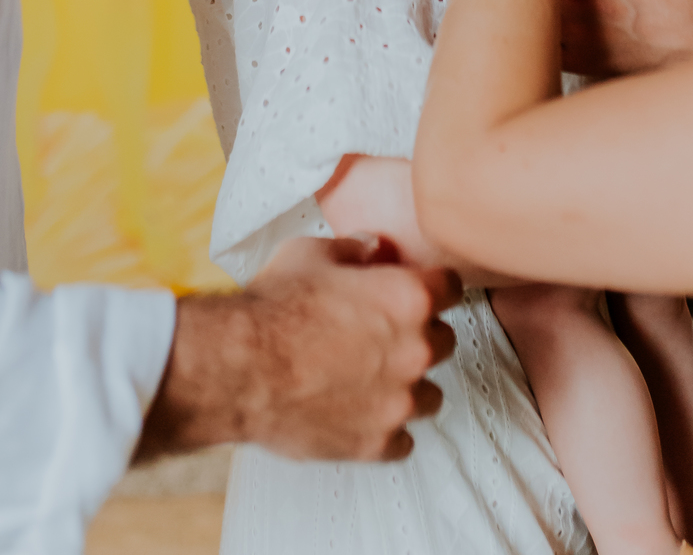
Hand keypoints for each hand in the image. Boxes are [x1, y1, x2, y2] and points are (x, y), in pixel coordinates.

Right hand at [136, 236, 460, 464]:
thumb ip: (355, 249)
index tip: (419, 294)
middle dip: (419, 337)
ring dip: (407, 386)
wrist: (239, 367)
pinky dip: (384, 429)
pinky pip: (401, 440)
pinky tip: (357, 413)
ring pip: (430, 395)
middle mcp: (415, 350)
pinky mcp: (377, 443)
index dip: (433, 288)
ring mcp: (399, 401)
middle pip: (444, 342)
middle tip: (382, 337)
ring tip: (369, 379)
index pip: (452, 288)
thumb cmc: (273, 306)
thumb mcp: (313, 253)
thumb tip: (374, 249)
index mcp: (409, 297)